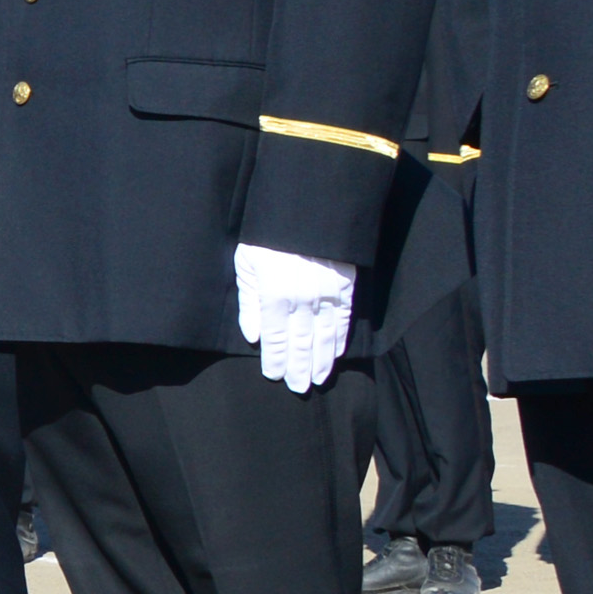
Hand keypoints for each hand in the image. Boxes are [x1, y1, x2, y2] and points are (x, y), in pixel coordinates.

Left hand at [231, 243, 354, 394]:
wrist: (307, 206)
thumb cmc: (267, 233)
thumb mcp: (247, 262)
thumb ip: (249, 301)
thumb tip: (253, 335)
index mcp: (274, 294)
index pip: (274, 338)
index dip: (276, 360)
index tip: (275, 376)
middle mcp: (302, 299)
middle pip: (301, 342)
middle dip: (299, 368)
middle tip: (299, 388)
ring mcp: (327, 293)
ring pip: (325, 336)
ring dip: (322, 360)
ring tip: (318, 379)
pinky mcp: (346, 285)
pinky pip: (344, 319)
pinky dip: (341, 339)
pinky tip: (337, 354)